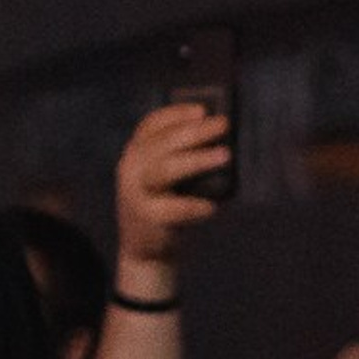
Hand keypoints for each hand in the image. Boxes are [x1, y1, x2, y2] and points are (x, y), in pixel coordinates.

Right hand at [114, 103, 226, 273]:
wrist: (145, 248)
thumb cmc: (168, 203)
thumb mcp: (168, 176)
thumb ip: (185, 156)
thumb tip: (228, 140)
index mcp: (136, 154)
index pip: (151, 125)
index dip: (176, 114)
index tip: (203, 110)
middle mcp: (131, 170)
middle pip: (161, 144)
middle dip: (194, 132)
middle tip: (224, 124)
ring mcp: (136, 194)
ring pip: (164, 171)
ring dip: (196, 161)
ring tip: (225, 155)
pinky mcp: (148, 219)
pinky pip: (173, 208)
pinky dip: (194, 206)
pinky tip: (212, 206)